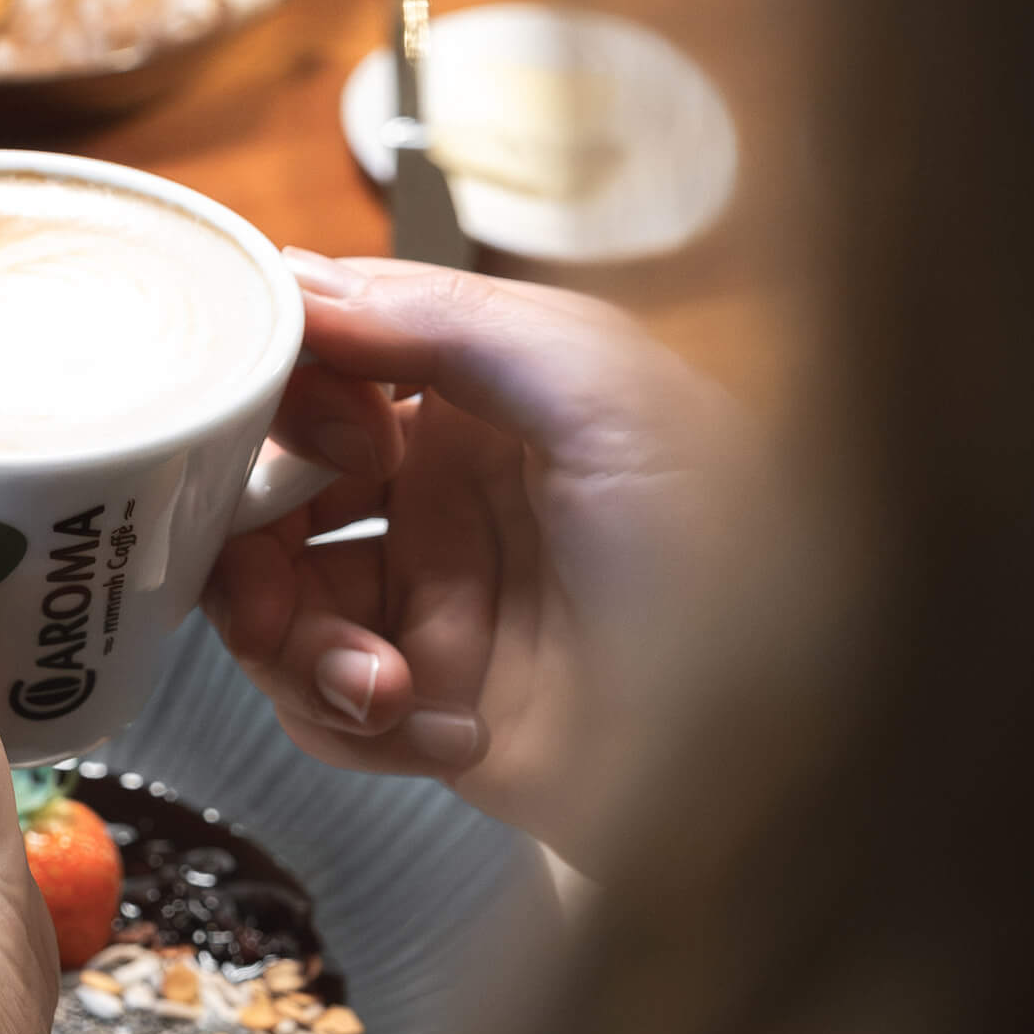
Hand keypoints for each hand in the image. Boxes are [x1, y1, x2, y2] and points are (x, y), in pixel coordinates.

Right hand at [204, 253, 750, 865]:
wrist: (783, 755)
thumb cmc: (731, 553)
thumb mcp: (602, 386)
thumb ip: (440, 319)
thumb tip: (296, 278)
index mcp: (483, 395)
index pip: (326, 362)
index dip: (282, 395)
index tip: (294, 433)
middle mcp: (445, 492)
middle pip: (272, 487)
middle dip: (249, 537)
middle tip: (267, 584)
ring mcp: (432, 603)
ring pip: (274, 602)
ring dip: (295, 646)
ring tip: (378, 682)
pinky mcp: (428, 708)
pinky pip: (319, 707)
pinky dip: (353, 722)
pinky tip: (443, 732)